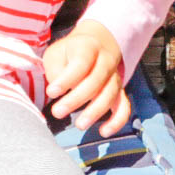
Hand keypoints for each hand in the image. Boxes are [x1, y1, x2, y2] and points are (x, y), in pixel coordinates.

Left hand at [43, 19, 132, 136]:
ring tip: (79, 125)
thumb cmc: (72, 52)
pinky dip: (117, 121)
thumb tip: (59, 90)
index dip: (66, 79)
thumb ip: (56, 69)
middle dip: (76, 99)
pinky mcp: (120, 91)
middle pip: (95, 80)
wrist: (100, 43)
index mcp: (88, 47)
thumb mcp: (57, 52)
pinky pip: (123, 107)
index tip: (51, 92)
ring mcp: (115, 77)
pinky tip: (104, 131)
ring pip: (110, 95)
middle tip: (57, 112)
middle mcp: (106, 61)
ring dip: (95, 112)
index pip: (80, 63)